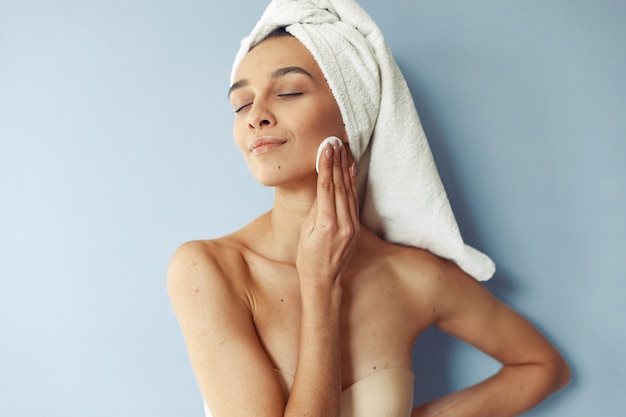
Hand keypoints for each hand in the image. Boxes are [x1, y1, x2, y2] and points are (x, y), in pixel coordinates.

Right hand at [296, 140, 359, 287]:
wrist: (324, 279)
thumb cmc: (307, 256)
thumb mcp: (305, 231)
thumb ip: (316, 208)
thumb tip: (323, 186)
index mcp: (326, 224)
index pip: (327, 187)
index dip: (326, 165)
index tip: (326, 147)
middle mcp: (342, 224)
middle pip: (340, 185)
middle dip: (336, 162)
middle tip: (334, 141)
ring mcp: (352, 226)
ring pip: (348, 191)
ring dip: (345, 168)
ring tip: (343, 149)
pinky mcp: (356, 228)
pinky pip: (353, 200)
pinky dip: (351, 183)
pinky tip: (349, 169)